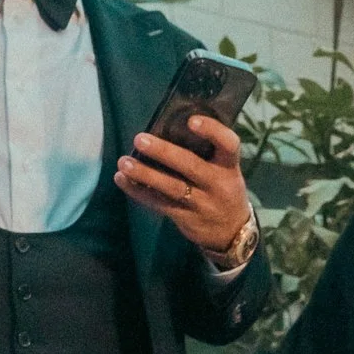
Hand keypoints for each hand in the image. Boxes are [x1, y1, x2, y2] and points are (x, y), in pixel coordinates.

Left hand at [115, 118, 253, 258]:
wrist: (232, 233)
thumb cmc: (223, 189)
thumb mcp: (226, 170)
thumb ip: (207, 152)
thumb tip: (168, 125)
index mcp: (229, 166)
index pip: (228, 145)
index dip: (212, 131)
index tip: (191, 121)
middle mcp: (217, 184)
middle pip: (190, 165)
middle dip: (163, 152)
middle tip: (140, 139)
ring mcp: (201, 203)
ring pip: (171, 187)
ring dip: (145, 174)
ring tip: (124, 162)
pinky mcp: (185, 218)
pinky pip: (159, 204)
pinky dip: (138, 192)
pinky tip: (121, 179)